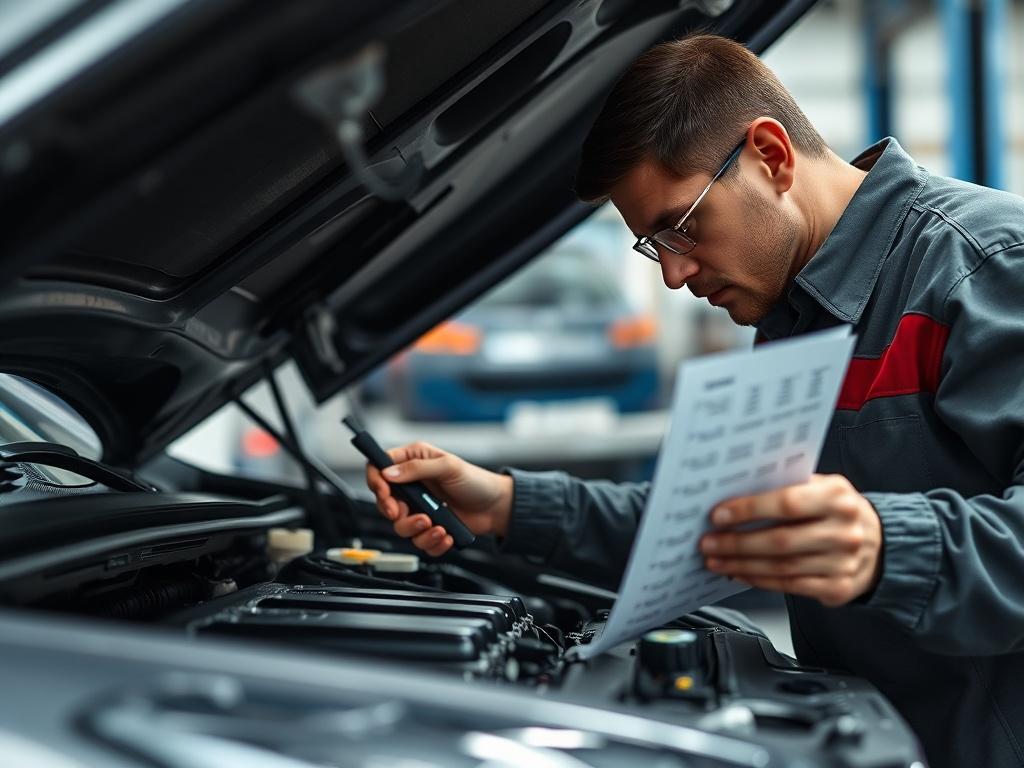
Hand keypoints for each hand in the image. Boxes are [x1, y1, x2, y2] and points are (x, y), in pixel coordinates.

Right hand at [365, 441, 512, 556]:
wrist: (495, 507)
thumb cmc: (476, 481)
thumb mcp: (448, 466)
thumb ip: (417, 468)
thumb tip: (389, 473)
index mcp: (413, 462)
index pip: (379, 468)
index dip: (376, 480)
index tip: (384, 492)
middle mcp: (412, 486)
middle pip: (384, 502)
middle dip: (393, 512)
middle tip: (404, 513)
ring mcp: (419, 508)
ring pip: (400, 526)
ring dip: (415, 529)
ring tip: (435, 525)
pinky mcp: (428, 527)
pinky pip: (418, 541)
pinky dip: (430, 541)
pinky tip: (446, 534)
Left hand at [700, 474, 882, 606]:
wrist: (880, 543)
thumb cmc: (836, 510)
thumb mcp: (821, 488)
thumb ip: (786, 487)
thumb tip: (734, 492)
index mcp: (837, 496)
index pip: (786, 502)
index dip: (749, 510)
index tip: (718, 515)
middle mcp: (845, 530)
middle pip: (780, 540)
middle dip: (736, 543)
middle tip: (708, 543)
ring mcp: (844, 562)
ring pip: (781, 567)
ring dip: (742, 564)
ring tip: (716, 560)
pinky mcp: (839, 587)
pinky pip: (790, 586)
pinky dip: (759, 581)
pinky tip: (740, 573)